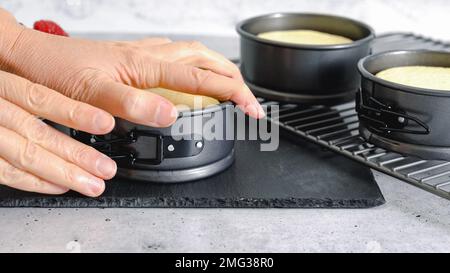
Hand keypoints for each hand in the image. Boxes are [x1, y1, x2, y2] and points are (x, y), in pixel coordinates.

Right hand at [0, 70, 116, 196]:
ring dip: (62, 173)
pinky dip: (33, 181)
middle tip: (105, 167)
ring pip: (22, 155)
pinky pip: (3, 171)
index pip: (39, 97)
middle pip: (35, 132)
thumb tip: (89, 110)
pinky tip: (59, 186)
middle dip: (76, 153)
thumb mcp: (3, 81)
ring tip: (91, 184)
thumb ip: (31, 93)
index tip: (105, 122)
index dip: (73, 111)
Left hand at [1, 19, 264, 128]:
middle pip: (206, 59)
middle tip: (248, 100)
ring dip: (217, 67)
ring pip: (193, 53)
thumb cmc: (57, 72)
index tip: (252, 109)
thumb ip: (133, 105)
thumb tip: (171, 114)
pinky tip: (189, 72)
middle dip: (234, 78)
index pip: (202, 78)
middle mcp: (149, 56)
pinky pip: (174, 55)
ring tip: (230, 85)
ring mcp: (142, 54)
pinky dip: (193, 63)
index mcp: (146, 65)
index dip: (233, 93)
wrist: (33, 56)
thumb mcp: (93, 94)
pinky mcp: (133, 57)